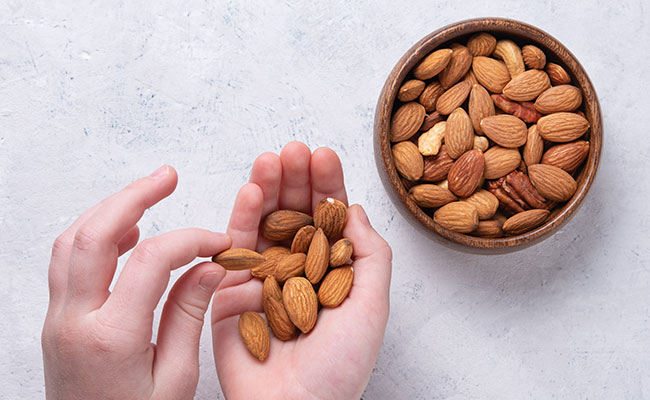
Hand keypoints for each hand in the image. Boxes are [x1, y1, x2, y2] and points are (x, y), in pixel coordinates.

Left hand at [42, 166, 231, 399]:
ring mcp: (58, 318)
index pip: (153, 261)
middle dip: (134, 196)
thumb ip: (188, 315)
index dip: (192, 240)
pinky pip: (66, 260)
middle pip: (94, 234)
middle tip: (168, 176)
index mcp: (111, 337)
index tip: (219, 242)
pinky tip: (125, 232)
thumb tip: (210, 267)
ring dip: (109, 209)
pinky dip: (93, 234)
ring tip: (147, 194)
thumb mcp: (175, 379)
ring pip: (71, 240)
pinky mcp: (58, 319)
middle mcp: (74, 320)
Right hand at [211, 142, 391, 399]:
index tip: (324, 155)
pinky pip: (233, 252)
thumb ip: (369, 254)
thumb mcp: (372, 304)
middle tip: (294, 150)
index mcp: (329, 270)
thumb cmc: (341, 365)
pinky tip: (248, 192)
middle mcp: (295, 268)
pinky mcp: (229, 292)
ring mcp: (261, 279)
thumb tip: (354, 209)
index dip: (326, 185)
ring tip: (270, 159)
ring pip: (262, 224)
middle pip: (292, 213)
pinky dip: (239, 220)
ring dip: (265, 189)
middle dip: (294, 180)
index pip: (327, 218)